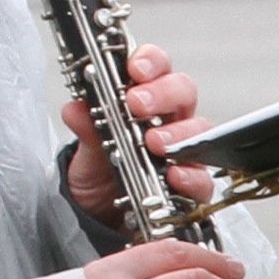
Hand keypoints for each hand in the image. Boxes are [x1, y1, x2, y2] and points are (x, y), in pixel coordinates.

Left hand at [60, 42, 207, 216]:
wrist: (100, 218)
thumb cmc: (100, 174)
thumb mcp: (86, 151)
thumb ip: (86, 129)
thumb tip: (75, 109)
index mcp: (144, 100)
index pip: (156, 67)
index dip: (150, 61)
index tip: (135, 69)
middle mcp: (169, 120)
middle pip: (183, 91)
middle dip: (162, 93)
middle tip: (137, 105)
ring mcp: (184, 151)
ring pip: (199, 129)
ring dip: (176, 133)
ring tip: (153, 143)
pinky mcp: (192, 185)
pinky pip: (203, 176)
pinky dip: (191, 174)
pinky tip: (174, 176)